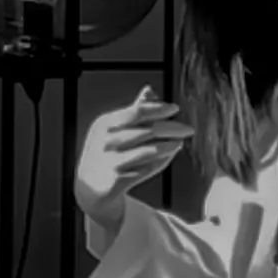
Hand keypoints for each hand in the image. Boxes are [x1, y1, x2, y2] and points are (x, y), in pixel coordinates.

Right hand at [75, 85, 195, 227]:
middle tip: (187, 128)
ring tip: (180, 143)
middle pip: (146, 130)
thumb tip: (150, 90)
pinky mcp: (117, 179)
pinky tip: (168, 157)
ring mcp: (111, 161)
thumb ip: (133, 111)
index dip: (158, 109)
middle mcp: (106, 141)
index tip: (175, 108)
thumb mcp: (114, 129)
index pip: (136, 111)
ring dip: (169, 146)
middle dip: (171, 128)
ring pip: (148, 151)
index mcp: (105, 124)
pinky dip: (160, 162)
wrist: (90, 187)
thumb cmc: (107, 153)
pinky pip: (146, 168)